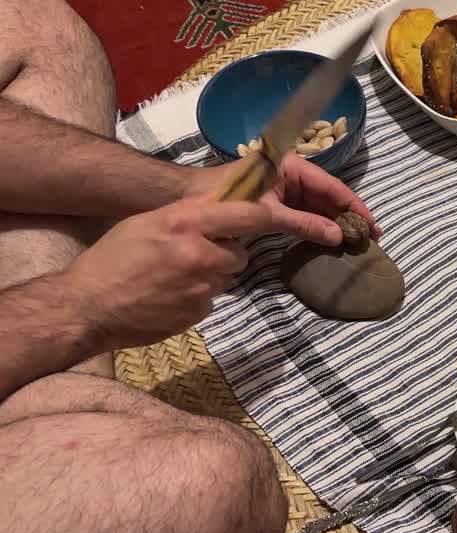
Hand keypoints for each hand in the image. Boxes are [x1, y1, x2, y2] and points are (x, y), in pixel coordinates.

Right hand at [64, 198, 273, 348]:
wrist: (88, 307)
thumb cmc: (112, 259)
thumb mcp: (146, 223)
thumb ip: (188, 215)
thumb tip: (223, 203)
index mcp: (184, 224)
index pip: (245, 215)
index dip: (265, 216)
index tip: (275, 216)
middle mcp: (198, 253)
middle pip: (240, 253)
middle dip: (225, 254)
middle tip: (194, 255)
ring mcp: (201, 286)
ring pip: (226, 278)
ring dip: (210, 276)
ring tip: (174, 277)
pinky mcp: (199, 312)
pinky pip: (211, 300)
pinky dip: (196, 298)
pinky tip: (168, 296)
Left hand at [185, 153, 378, 246]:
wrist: (188, 202)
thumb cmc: (225, 198)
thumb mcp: (266, 212)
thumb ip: (303, 224)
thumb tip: (338, 237)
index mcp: (291, 166)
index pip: (332, 186)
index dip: (354, 206)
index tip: (373, 225)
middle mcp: (291, 174)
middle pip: (329, 197)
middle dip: (348, 217)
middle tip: (370, 239)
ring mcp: (284, 189)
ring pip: (318, 207)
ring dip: (335, 224)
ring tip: (356, 243)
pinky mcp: (277, 203)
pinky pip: (305, 215)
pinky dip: (318, 228)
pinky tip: (332, 241)